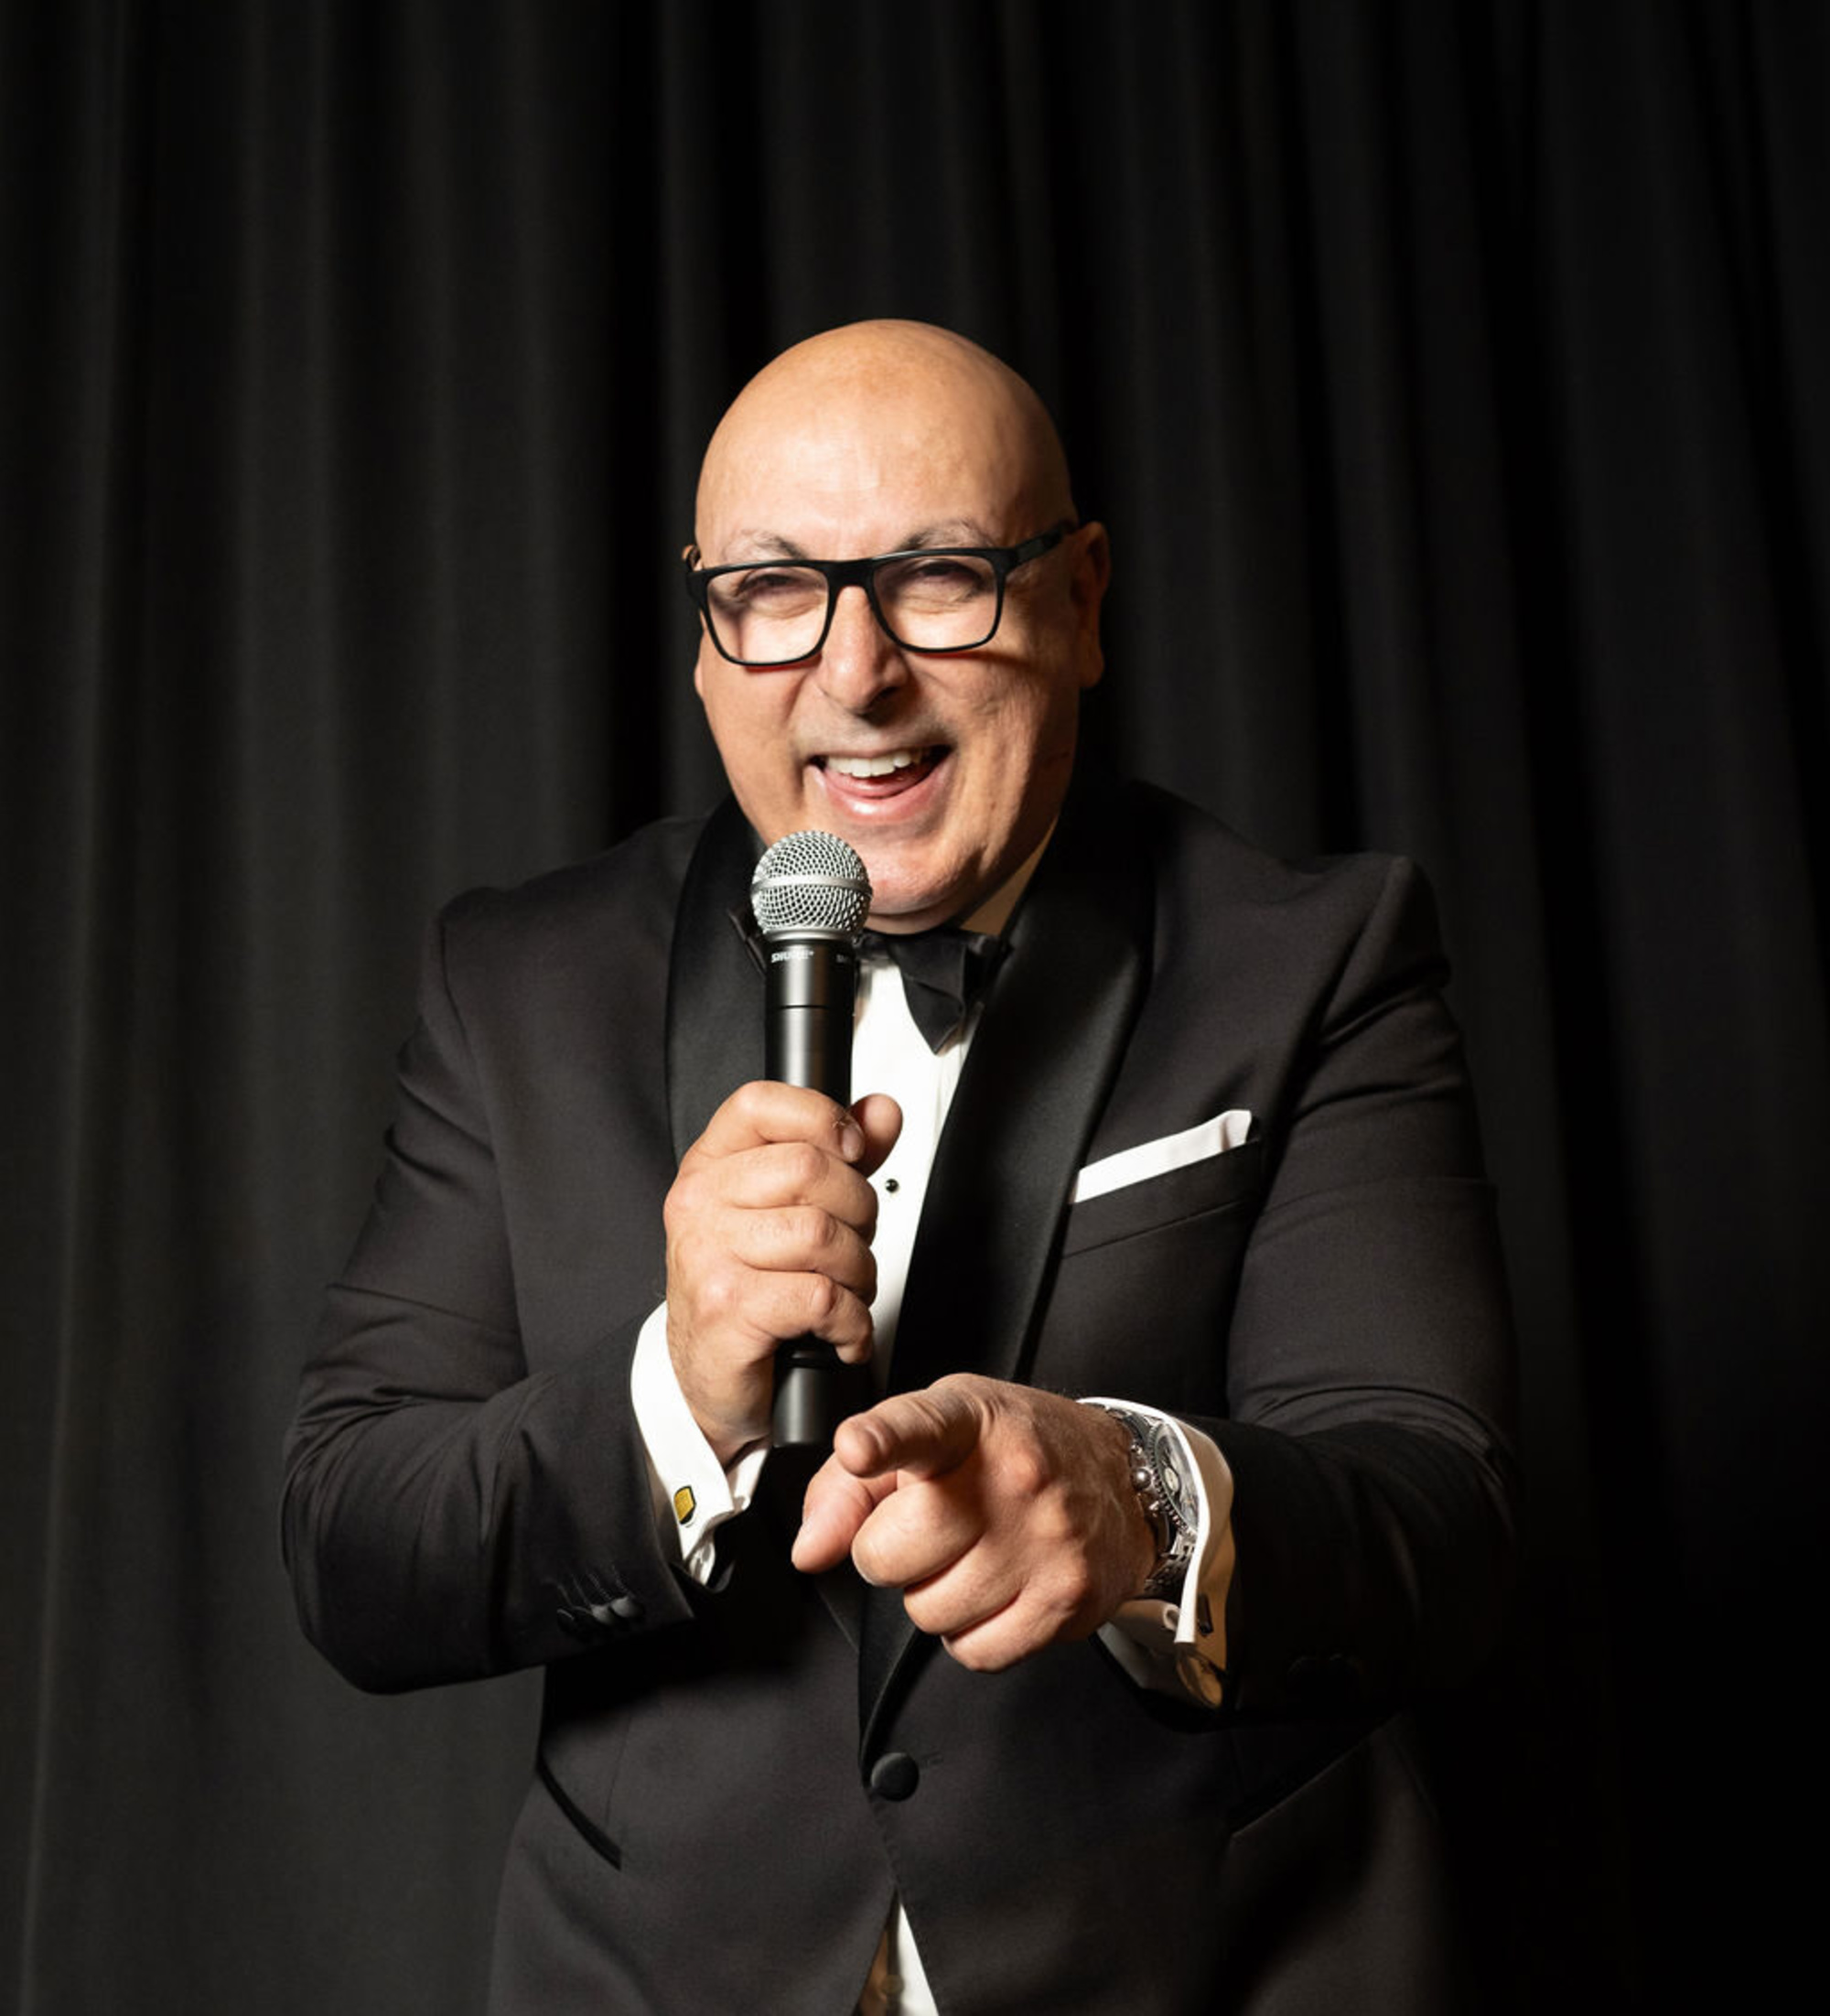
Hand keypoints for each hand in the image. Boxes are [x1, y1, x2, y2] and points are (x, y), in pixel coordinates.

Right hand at [663, 1083, 900, 1463]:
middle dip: (860, 1212)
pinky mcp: (728, 1308)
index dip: (821, 1118)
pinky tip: (841, 1331)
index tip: (851, 1153)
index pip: (761, 1103)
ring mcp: (708, 1254)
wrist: (706, 1375)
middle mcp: (700, 1203)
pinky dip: (852, 1322)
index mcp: (710, 1166)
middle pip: (811, 1168)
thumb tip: (880, 1112)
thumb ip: (839, 1156)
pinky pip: (822, 1297)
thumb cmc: (747, 1287)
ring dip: (859, 1273)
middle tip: (852, 1246)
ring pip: (823, 1234)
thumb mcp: (786, 1210)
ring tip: (848, 1292)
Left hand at [791, 1373, 1156, 1669]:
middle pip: (890, 1554)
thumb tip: (811, 1550)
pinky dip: (973, 1632)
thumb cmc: (1014, 1450)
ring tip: (973, 1554)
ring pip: (927, 1612)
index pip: (916, 1426)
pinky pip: (974, 1652)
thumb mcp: (931, 1434)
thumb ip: (851, 1485)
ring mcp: (1043, 1540)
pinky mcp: (1066, 1598)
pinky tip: (999, 1588)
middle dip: (892, 1552)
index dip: (879, 1440)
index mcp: (967, 1422)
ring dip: (935, 1595)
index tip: (858, 1448)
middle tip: (931, 1529)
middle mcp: (1010, 1476)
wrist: (1124, 1479)